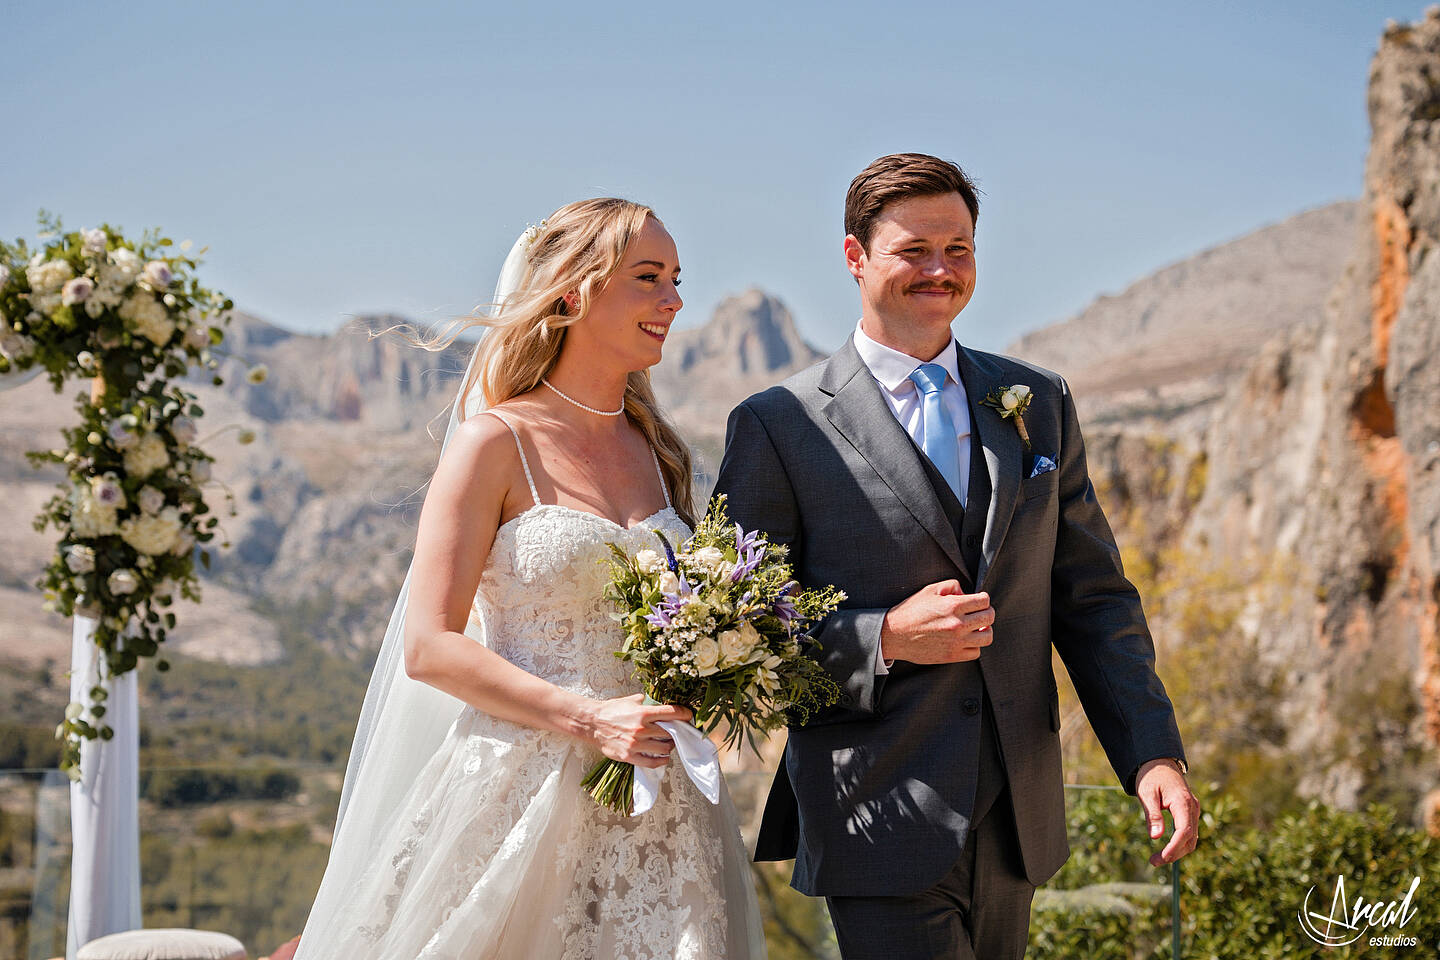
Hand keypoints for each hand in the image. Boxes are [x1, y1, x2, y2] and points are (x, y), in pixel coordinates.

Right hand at [583, 694, 692, 768]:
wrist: (592, 723)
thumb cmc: (611, 710)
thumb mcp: (630, 701)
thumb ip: (647, 702)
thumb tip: (660, 703)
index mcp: (643, 713)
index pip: (672, 713)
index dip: (684, 714)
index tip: (689, 716)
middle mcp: (641, 729)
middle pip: (670, 733)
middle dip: (675, 732)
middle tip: (676, 731)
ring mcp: (636, 744)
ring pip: (663, 748)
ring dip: (669, 746)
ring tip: (667, 743)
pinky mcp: (629, 756)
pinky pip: (652, 762)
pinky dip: (661, 760)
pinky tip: (664, 757)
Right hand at [880, 581, 994, 663]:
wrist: (894, 635)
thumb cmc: (910, 611)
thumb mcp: (929, 591)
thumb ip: (951, 586)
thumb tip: (965, 593)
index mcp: (952, 605)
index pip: (984, 601)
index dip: (982, 598)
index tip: (978, 601)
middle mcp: (957, 624)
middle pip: (989, 617)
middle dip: (986, 612)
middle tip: (979, 613)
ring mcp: (956, 642)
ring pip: (987, 637)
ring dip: (984, 630)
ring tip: (976, 628)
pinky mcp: (952, 656)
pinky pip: (976, 652)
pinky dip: (974, 646)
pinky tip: (966, 640)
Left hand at [1136, 759, 1199, 866]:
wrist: (1159, 762)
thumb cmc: (1151, 776)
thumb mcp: (1146, 793)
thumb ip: (1152, 815)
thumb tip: (1155, 837)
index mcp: (1183, 802)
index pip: (1184, 831)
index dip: (1174, 848)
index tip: (1161, 858)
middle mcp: (1192, 808)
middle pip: (1190, 838)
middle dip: (1174, 853)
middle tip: (1153, 862)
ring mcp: (1193, 810)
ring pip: (1191, 838)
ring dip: (1177, 851)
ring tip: (1157, 858)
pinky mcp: (1190, 813)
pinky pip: (1189, 832)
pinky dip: (1179, 843)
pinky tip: (1166, 848)